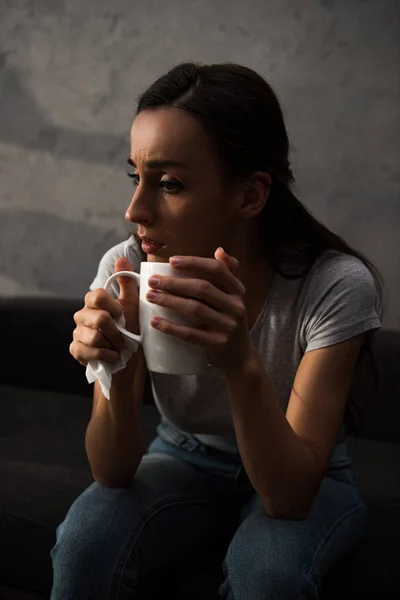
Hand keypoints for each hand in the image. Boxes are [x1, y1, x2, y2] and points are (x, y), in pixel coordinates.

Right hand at [70, 257, 139, 367]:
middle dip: (117, 331)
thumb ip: (127, 283)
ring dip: (112, 345)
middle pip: (100, 318)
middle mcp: (82, 314)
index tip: (123, 316)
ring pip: (95, 337)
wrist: (128, 359)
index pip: (97, 295)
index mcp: (94, 302)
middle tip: (124, 338)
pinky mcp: (75, 349)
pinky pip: (87, 351)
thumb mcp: (133, 306)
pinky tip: (111, 356)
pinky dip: (105, 356)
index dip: (114, 307)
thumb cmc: (131, 330)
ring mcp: (77, 332)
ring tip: (118, 347)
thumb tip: (121, 258)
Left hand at [146, 247, 253, 373]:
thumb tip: (219, 250)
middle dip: (174, 283)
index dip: (194, 263)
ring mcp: (228, 326)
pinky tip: (156, 322)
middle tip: (153, 281)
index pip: (217, 270)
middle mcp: (236, 306)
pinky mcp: (218, 344)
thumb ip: (229, 273)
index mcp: (238, 290)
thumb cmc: (229, 320)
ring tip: (150, 296)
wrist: (239, 355)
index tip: (171, 261)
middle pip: (202, 289)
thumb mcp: (235, 297)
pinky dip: (172, 328)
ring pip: (195, 309)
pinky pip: (191, 335)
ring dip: (170, 301)